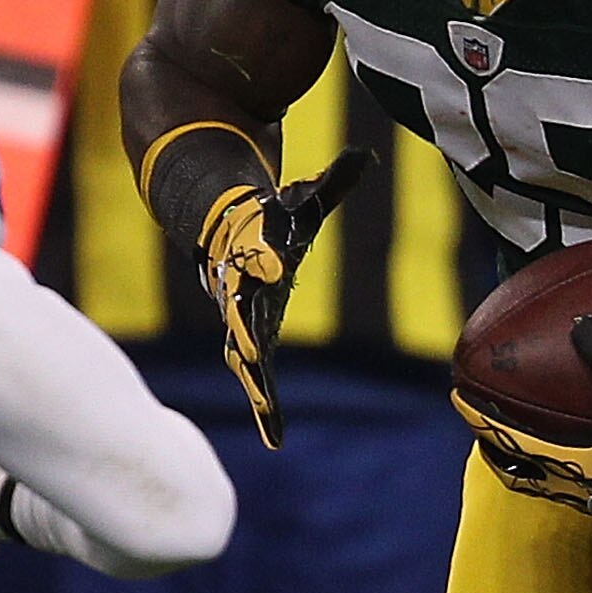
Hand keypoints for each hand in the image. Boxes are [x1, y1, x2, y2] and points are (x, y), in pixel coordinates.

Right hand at [197, 148, 369, 447]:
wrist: (226, 240)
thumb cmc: (271, 221)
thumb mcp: (301, 201)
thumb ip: (331, 183)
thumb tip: (364, 155)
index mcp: (256, 262)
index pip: (258, 266)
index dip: (263, 267)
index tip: (270, 273)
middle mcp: (243, 297)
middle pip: (245, 323)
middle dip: (250, 345)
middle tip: (255, 364)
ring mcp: (242, 325)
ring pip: (248, 362)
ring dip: (257, 390)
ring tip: (267, 419)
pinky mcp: (250, 344)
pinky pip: (259, 379)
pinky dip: (265, 406)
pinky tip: (275, 437)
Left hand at [454, 316, 591, 544]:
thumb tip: (585, 328)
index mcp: (572, 459)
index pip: (510, 438)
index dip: (480, 418)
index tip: (458, 397)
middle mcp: (569, 483)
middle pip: (510, 466)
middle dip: (488, 443)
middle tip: (476, 420)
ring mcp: (583, 497)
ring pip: (531, 481)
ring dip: (512, 459)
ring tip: (505, 437)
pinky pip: (557, 484)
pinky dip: (543, 466)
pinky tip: (560, 450)